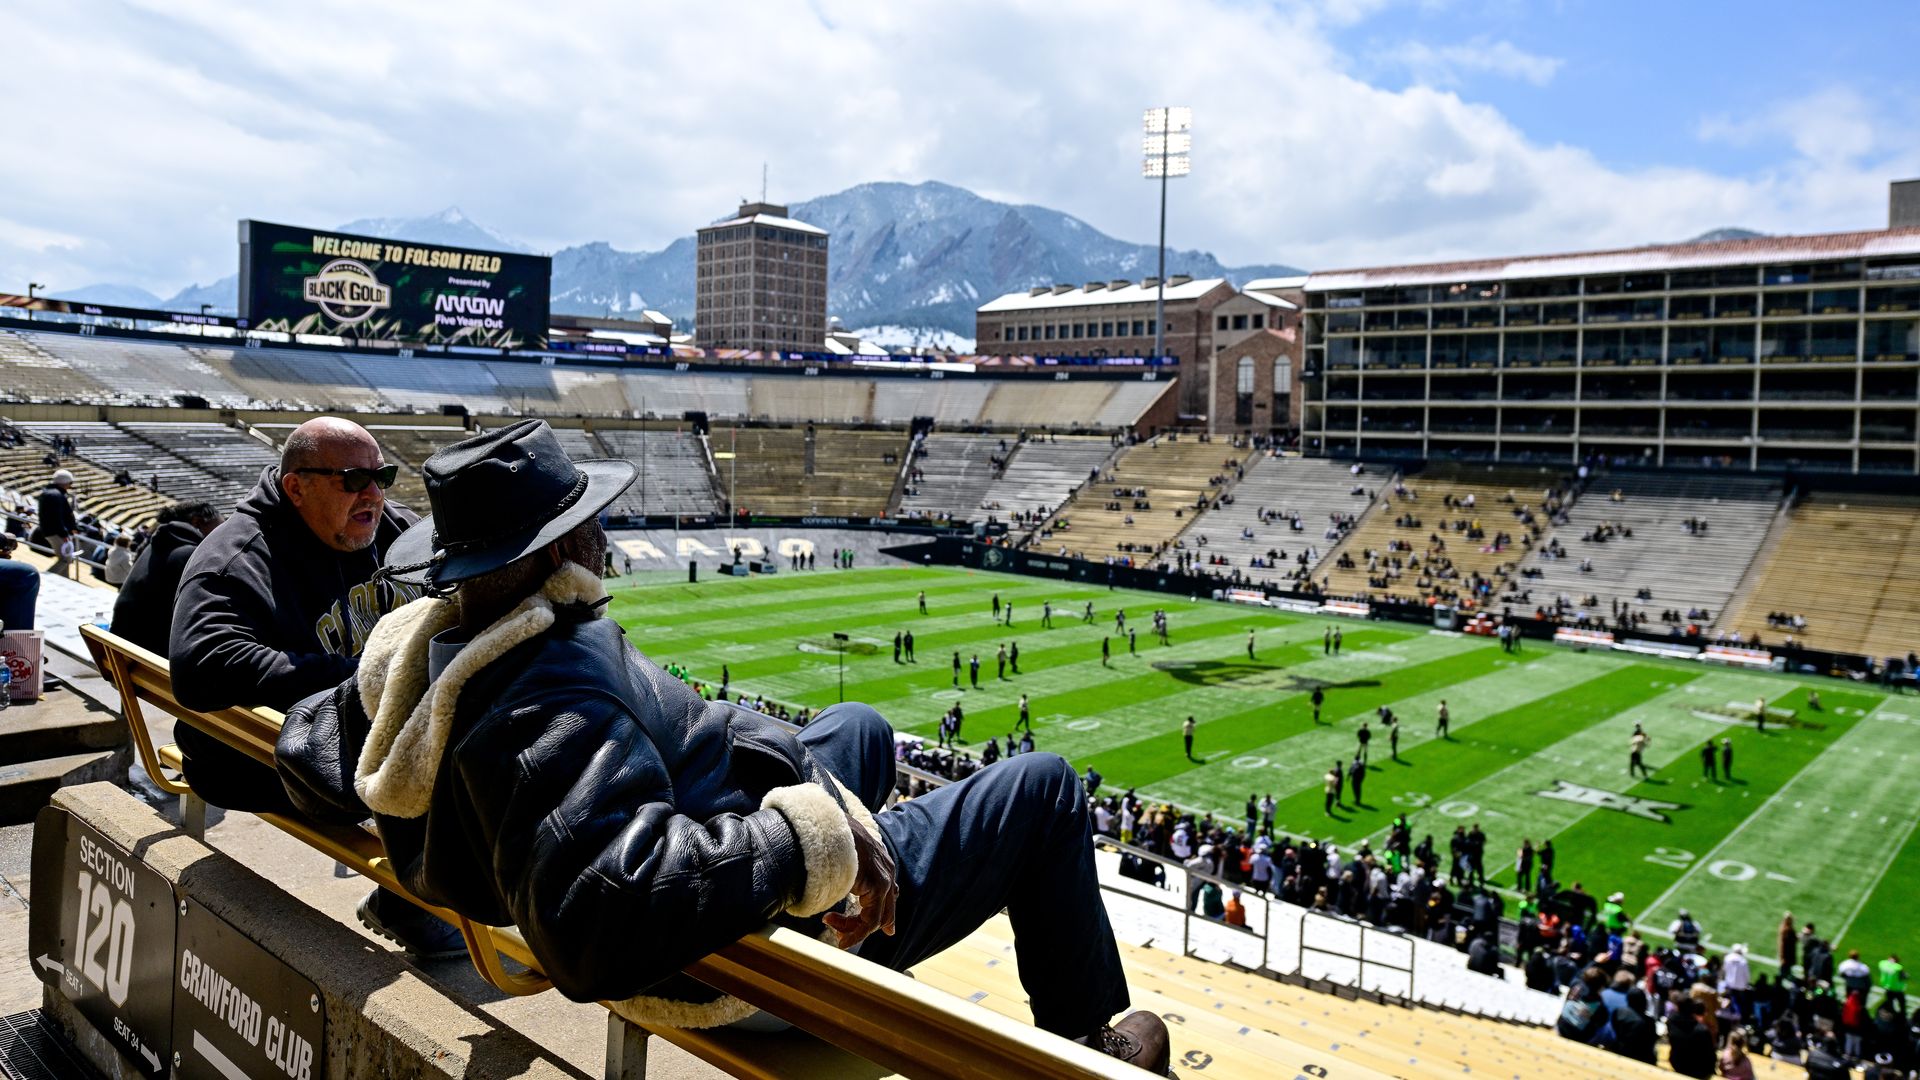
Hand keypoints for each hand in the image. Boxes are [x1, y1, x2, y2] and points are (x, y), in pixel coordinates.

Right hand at [822, 808, 896, 948]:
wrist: (826, 823)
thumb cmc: (826, 837)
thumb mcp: (841, 852)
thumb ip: (849, 869)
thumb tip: (835, 881)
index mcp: (880, 862)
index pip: (883, 897)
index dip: (868, 917)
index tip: (848, 926)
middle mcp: (887, 871)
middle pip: (881, 911)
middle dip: (858, 925)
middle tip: (837, 933)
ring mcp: (884, 877)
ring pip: (874, 919)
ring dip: (852, 930)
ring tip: (832, 929)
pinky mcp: (878, 884)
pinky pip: (870, 920)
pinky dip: (855, 932)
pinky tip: (839, 936)